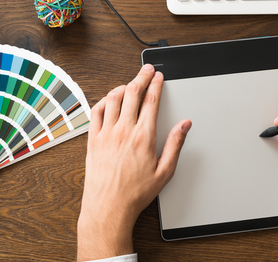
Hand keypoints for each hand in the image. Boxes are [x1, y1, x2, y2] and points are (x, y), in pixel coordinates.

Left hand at [77, 64, 190, 261]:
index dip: (156, 83)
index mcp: (144, 137)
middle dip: (141, 76)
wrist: (108, 208)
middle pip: (132, 92)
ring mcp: (106, 133)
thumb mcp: (165, 172)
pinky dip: (104, 100)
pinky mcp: (93, 139)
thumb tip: (184, 125)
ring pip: (113, 98)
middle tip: (147, 70)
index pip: (151, 100)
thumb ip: (176, 144)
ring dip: (123, 86)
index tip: (158, 76)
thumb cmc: (135, 193)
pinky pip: (96, 111)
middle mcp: (124, 131)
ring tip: (130, 83)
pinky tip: (110, 100)